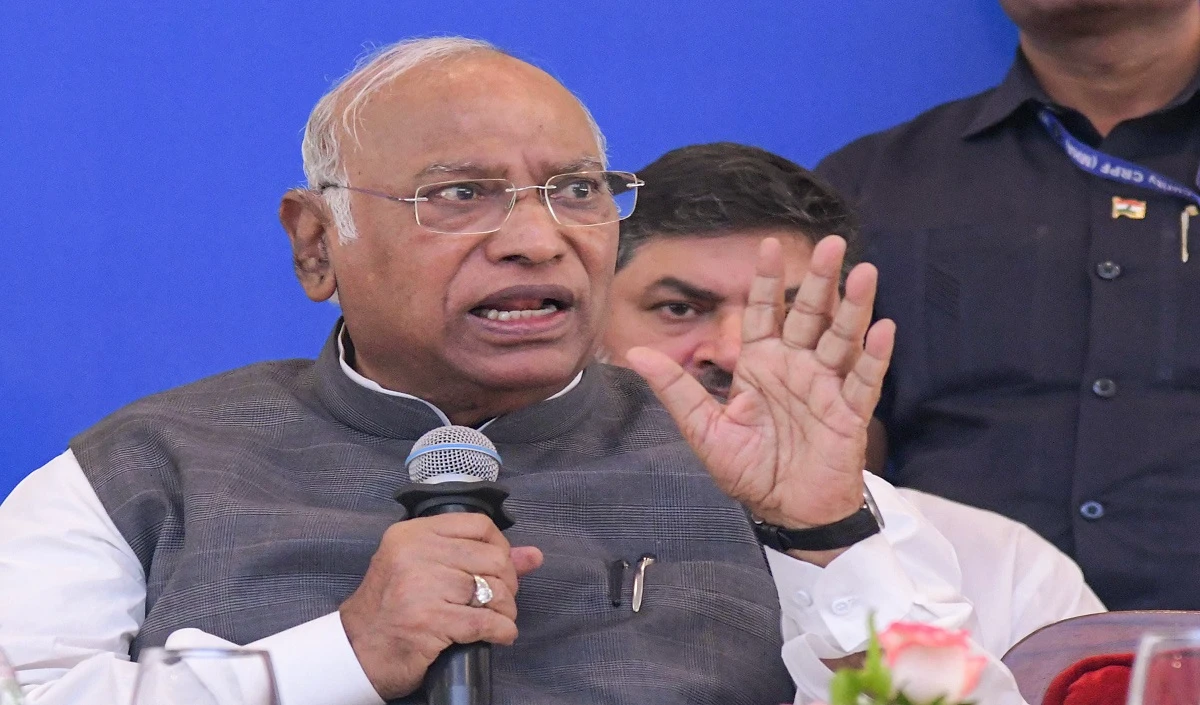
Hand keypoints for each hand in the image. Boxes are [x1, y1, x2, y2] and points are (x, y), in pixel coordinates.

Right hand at [339, 513, 543, 698]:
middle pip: (491, 558)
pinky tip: (500, 635)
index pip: (478, 525)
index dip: (500, 546)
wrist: (356, 650)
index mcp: (412, 534)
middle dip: (508, 583)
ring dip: (506, 610)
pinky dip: (502, 630)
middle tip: (501, 600)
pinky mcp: (428, 621)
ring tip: (499, 619)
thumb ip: (477, 556)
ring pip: (492, 590)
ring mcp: (420, 587)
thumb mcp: (425, 569)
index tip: (500, 568)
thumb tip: (533, 555)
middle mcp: (414, 554)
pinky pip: (484, 621)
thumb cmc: (391, 608)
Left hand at [626, 236, 894, 540]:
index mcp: (761, 366)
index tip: (766, 244)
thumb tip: (637, 355)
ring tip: (865, 273)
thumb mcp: (704, 429)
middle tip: (830, 244)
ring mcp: (825, 387)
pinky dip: (873, 355)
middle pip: (809, 315)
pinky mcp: (849, 413)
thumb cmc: (749, 470)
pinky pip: (864, 380)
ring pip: (841, 338)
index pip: (764, 313)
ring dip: (854, 307)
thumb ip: (676, 390)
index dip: (765, 280)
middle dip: (819, 280)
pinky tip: (883, 328)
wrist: (786, 512)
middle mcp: (795, 368)